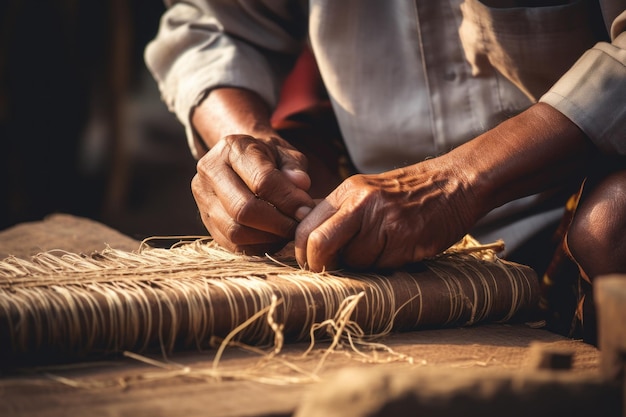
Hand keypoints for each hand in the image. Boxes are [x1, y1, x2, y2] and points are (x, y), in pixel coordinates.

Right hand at [192, 133, 315, 254]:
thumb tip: (301, 184)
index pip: (261, 180)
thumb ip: (294, 167)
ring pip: (235, 231)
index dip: (287, 199)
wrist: (239, 160)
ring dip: (268, 237)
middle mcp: (209, 172)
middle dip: (277, 223)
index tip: (307, 210)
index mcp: (231, 149)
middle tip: (299, 226)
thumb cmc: (268, 157)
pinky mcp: (206, 222)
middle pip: (243, 209)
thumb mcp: (285, 152)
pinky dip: (258, 245)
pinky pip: (232, 244)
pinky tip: (274, 237)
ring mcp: (203, 199)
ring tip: (288, 231)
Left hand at [294, 159, 479, 271]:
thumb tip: (308, 243)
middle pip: (319, 244)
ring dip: (363, 265)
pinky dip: (387, 265)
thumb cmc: (408, 193)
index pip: (305, 227)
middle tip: (330, 271)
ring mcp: (384, 220)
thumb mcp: (368, 191)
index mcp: (348, 191)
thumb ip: (339, 214)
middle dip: (320, 265)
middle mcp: (362, 202)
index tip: (311, 263)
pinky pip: (382, 266)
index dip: (303, 253)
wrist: (456, 182)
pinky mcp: (406, 238)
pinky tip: (401, 248)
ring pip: (353, 261)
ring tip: (383, 249)